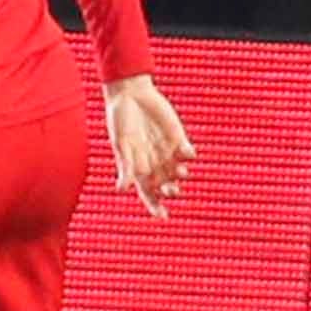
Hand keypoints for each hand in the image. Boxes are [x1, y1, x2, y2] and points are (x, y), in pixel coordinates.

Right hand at [105, 74, 194, 217]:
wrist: (131, 94)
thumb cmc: (120, 120)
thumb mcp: (122, 144)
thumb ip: (125, 165)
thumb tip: (121, 189)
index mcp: (137, 167)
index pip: (147, 193)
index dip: (155, 206)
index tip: (164, 216)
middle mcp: (153, 162)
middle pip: (165, 185)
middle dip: (170, 191)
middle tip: (172, 190)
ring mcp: (167, 151)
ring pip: (178, 172)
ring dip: (180, 175)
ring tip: (180, 173)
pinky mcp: (178, 138)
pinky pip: (188, 153)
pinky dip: (189, 156)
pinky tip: (186, 153)